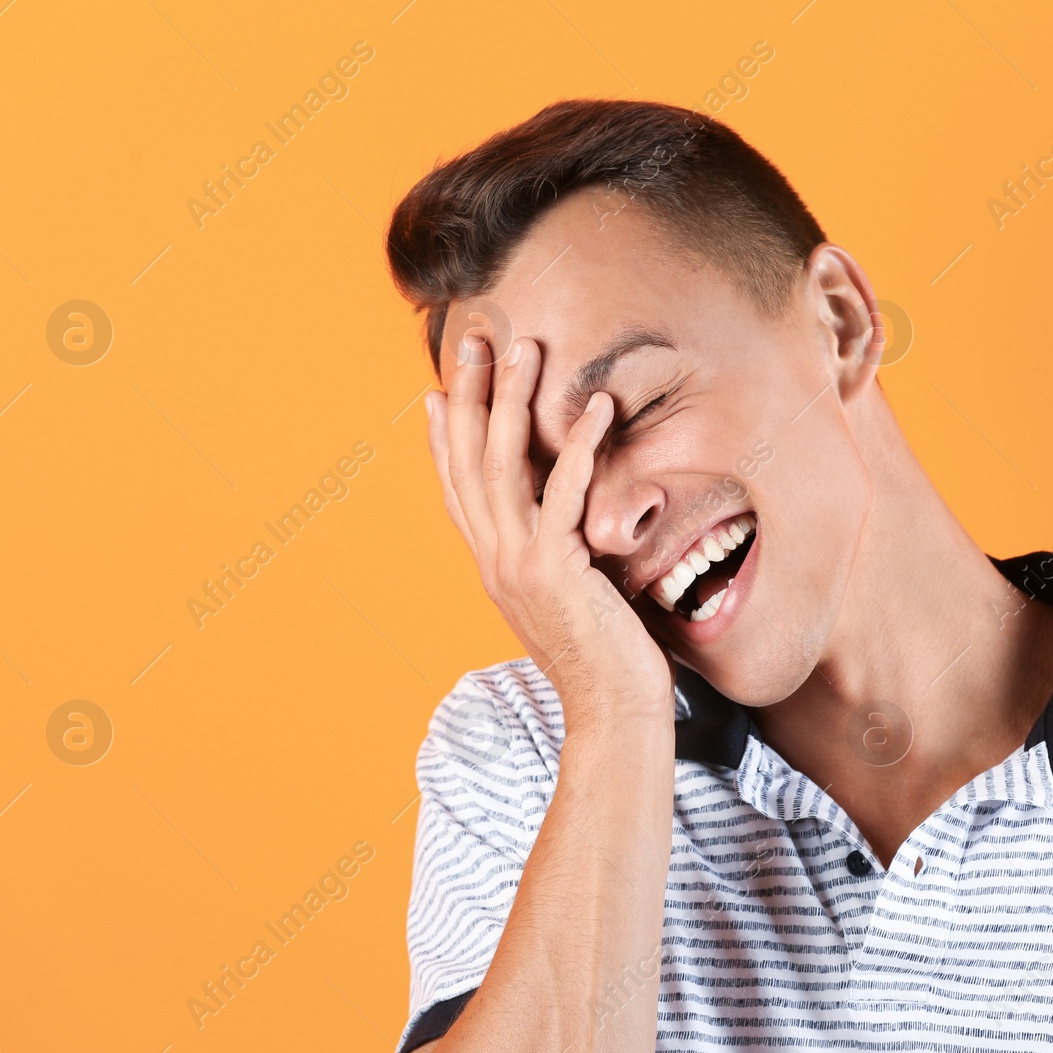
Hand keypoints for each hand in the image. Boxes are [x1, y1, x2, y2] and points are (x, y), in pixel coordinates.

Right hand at [426, 330, 676, 731]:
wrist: (611, 714)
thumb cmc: (603, 659)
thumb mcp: (565, 598)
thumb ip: (553, 559)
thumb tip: (563, 529)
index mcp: (493, 567)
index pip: (458, 490)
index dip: (446, 438)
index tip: (440, 390)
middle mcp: (495, 561)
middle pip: (470, 463)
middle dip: (470, 396)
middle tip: (474, 339)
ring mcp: (519, 566)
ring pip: (504, 466)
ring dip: (513, 401)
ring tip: (525, 348)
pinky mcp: (555, 570)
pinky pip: (565, 493)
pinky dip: (579, 446)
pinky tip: (597, 407)